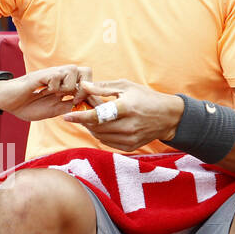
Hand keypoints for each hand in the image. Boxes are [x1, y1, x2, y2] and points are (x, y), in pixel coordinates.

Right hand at [0, 64, 93, 121]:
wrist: (7, 102)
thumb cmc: (28, 106)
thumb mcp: (52, 110)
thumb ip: (67, 107)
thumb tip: (84, 109)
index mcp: (65, 84)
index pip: (87, 79)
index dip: (88, 91)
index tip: (79, 104)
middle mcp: (60, 76)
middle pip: (85, 70)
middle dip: (83, 87)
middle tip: (73, 100)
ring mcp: (50, 74)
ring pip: (72, 71)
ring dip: (68, 86)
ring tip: (56, 95)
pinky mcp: (40, 75)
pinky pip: (56, 75)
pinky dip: (54, 85)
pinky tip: (44, 91)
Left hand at [61, 79, 183, 151]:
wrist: (168, 116)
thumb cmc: (146, 98)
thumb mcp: (126, 87)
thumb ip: (103, 88)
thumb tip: (83, 86)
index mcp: (126, 108)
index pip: (97, 115)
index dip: (80, 117)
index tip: (66, 116)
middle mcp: (128, 126)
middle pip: (96, 127)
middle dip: (85, 120)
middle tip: (81, 111)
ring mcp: (130, 139)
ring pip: (100, 136)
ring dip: (92, 127)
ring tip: (93, 117)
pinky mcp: (130, 147)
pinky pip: (108, 142)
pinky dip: (101, 134)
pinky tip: (104, 125)